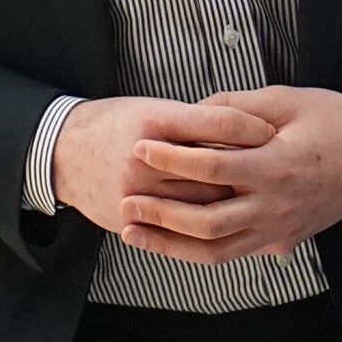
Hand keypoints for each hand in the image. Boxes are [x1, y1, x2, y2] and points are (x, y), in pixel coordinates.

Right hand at [50, 96, 273, 237]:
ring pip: (201, 206)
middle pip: (216, 171)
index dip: (251, 128)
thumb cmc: (116, 123)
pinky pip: (178, 233)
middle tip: (277, 168)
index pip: (218, 124)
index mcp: (155, 122)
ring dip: (232, 203)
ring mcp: (137, 194)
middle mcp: (145, 159)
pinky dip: (205, 228)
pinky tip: (225, 221)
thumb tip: (247, 128)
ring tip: (257, 197)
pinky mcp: (131, 220)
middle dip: (250, 171)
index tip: (272, 131)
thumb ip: (196, 121)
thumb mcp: (153, 108)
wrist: (63, 152)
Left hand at [121, 86, 341, 262]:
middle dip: (160, 214)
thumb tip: (190, 111)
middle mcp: (275, 206)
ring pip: (216, 251)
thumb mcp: (284, 99)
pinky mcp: (282, 241)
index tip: (139, 149)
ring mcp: (279, 230)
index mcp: (275, 166)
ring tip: (133, 232)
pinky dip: (198, 252)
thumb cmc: (333, 121)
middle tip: (125, 202)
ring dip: (170, 244)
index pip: (210, 167)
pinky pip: (233, 254)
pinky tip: (170, 243)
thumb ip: (234, 107)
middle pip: (206, 222)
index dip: (170, 159)